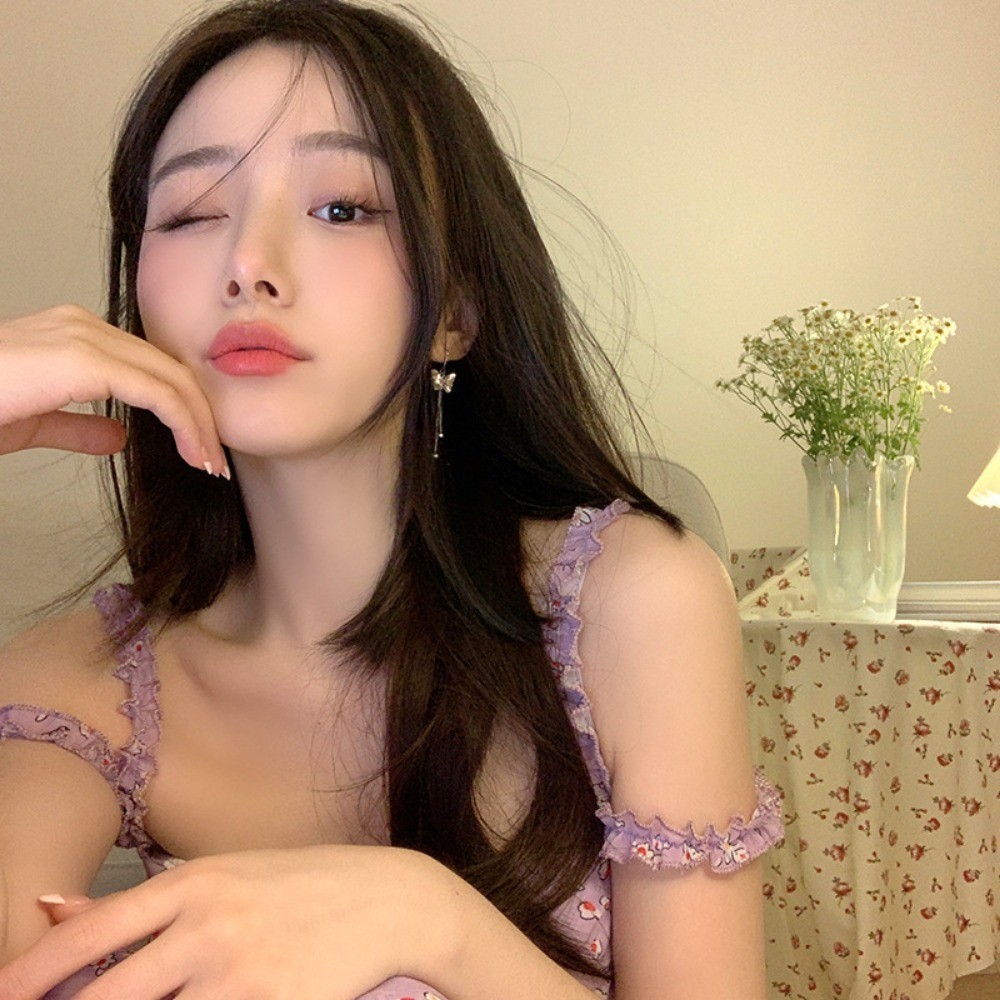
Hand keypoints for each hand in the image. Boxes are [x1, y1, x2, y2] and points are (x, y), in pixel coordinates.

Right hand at [0, 304, 224, 473]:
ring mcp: (83, 336)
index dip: (182, 408)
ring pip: (170, 378)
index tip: (200, 450)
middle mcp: (84, 325)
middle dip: (200, 417)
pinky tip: (195, 453)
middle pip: (168, 369)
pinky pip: (156, 391)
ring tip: (210, 464)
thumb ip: (77, 424)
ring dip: (199, 424)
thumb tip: (118, 436)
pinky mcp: (83, 358)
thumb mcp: (33, 420)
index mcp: (74, 335)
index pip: (150, 368)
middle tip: (216, 463)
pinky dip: (185, 423)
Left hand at [0, 845, 457, 999]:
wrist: (387, 898)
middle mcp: (209, 924)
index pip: (93, 932)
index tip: (3, 998)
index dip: (32, 974)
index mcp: (194, 882)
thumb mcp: (225, 874)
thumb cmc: (302, 884)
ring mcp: (240, 972)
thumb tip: (53, 910)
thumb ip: (143, 899)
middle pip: (108, 995)